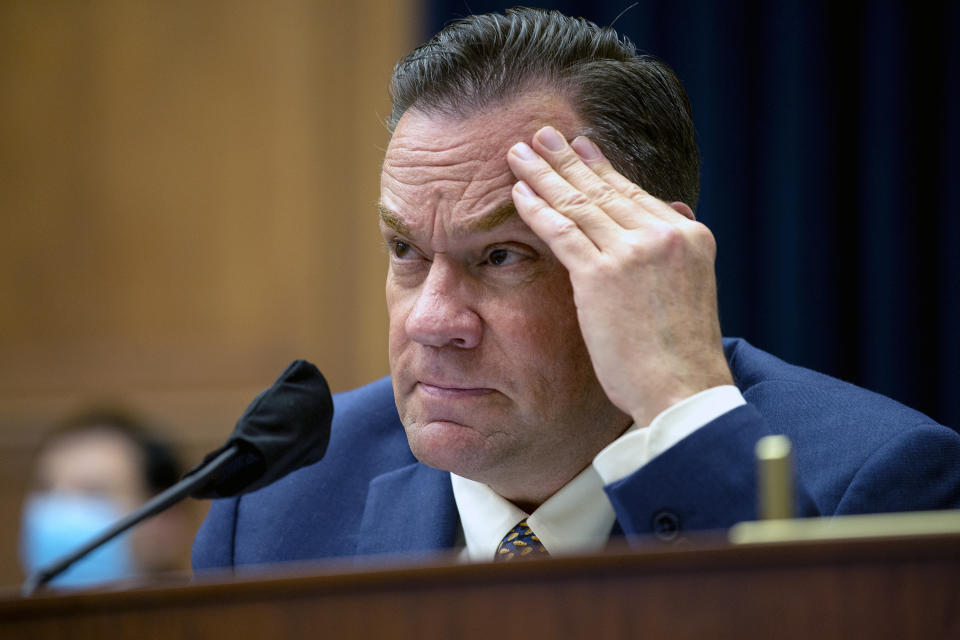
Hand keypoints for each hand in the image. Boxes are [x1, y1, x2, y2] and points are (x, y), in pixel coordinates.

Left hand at [506, 126, 733, 426]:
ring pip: (579, 203)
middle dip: (568, 159)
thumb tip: (674, 210)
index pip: (634, 194)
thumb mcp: (689, 289)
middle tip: (542, 133)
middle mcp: (663, 234)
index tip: (581, 148)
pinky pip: (562, 232)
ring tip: (519, 152)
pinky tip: (518, 192)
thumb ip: (674, 250)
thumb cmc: (682, 351)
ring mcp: (633, 252)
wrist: (683, 388)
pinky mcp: (602, 276)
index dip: (602, 169)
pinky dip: (537, 209)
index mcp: (689, 234)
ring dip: (545, 174)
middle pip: (604, 189)